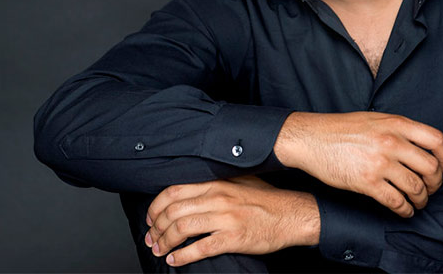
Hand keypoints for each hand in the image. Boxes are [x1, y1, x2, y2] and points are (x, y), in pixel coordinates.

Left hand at [144, 176, 319, 267]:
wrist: (291, 215)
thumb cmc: (266, 200)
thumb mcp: (240, 181)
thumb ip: (216, 182)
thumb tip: (190, 187)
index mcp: (216, 184)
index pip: (174, 191)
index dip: (156, 206)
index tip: (151, 217)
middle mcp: (218, 198)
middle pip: (173, 211)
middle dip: (156, 227)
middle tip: (151, 238)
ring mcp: (225, 218)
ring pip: (182, 229)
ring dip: (165, 242)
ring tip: (160, 250)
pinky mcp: (233, 238)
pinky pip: (200, 248)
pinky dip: (182, 256)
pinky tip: (175, 260)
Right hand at [274, 111, 442, 217]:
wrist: (312, 139)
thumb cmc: (340, 129)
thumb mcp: (375, 119)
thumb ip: (398, 130)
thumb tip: (420, 147)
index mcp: (396, 124)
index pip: (436, 140)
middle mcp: (391, 142)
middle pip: (431, 167)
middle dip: (435, 182)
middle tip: (431, 188)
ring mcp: (380, 163)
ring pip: (416, 187)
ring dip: (421, 199)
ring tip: (418, 202)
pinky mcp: (367, 182)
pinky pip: (396, 201)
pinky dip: (405, 210)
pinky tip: (404, 210)